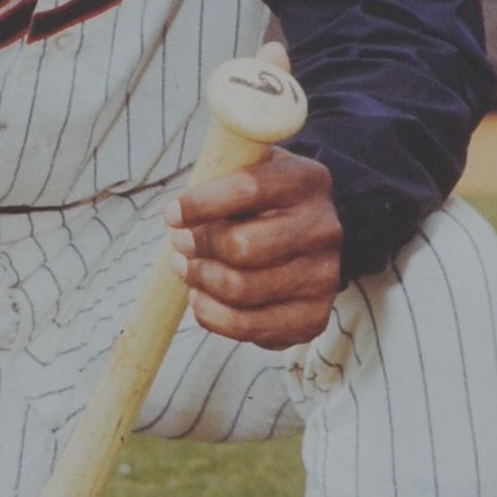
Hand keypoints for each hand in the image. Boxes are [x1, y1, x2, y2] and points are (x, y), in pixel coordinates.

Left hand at [169, 145, 342, 350]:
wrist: (310, 237)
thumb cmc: (265, 202)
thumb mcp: (248, 171)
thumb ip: (219, 178)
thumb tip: (179, 214)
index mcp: (306, 180)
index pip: (249, 189)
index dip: (201, 204)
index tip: (172, 215)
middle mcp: (323, 229)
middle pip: (241, 246)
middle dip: (198, 247)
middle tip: (180, 245)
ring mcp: (323, 277)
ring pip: (239, 289)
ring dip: (200, 281)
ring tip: (187, 269)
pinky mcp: (313, 317)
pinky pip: (246, 326)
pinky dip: (210, 313)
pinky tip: (201, 297)